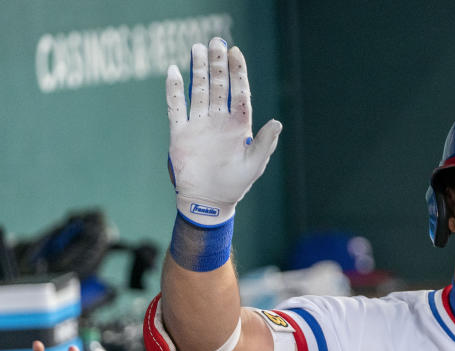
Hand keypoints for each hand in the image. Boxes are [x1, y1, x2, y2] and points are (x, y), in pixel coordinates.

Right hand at [166, 37, 281, 225]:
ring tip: (197, 48)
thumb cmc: (235, 185)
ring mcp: (199, 125)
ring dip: (198, 70)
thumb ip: (264, 143)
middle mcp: (218, 121)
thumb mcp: (255, 164)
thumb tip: (277, 122)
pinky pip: (176, 107)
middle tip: (215, 42)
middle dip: (217, 65)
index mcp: (238, 126)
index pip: (239, 93)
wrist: (208, 201)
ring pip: (198, 91)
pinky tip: (173, 71)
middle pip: (218, 86)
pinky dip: (174, 89)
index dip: (238, 73)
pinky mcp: (180, 133)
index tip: (235, 52)